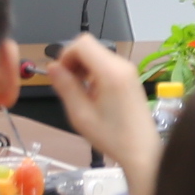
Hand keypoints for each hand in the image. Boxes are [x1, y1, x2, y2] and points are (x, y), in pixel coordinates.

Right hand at [37, 32, 163, 194]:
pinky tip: (92, 93)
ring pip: (97, 54)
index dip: (65, 54)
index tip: (61, 74)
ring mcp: (128, 70)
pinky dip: (94, 72)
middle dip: (73, 61)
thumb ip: (65, 86)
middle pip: (90, 46)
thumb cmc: (112, 136)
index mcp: (110, 72)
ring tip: (80, 92)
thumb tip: (52, 67)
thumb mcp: (81, 114)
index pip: (82, 43)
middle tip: (68, 85)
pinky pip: (107, 64)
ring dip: (83, 67)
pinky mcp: (130, 77)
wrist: (142, 150)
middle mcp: (122, 65)